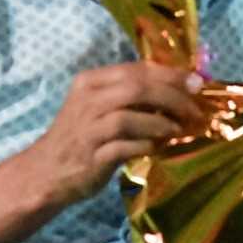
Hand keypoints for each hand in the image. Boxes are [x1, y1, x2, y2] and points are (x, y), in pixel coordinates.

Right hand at [27, 61, 204, 209]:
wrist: (46, 172)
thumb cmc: (81, 136)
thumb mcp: (100, 106)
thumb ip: (131, 95)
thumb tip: (179, 89)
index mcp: (91, 81)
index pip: (137, 69)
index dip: (171, 75)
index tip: (197, 83)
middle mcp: (87, 100)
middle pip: (137, 88)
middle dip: (173, 97)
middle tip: (195, 110)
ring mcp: (87, 128)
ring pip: (130, 116)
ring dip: (162, 122)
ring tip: (179, 130)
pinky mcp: (91, 156)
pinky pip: (125, 146)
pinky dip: (146, 145)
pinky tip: (158, 147)